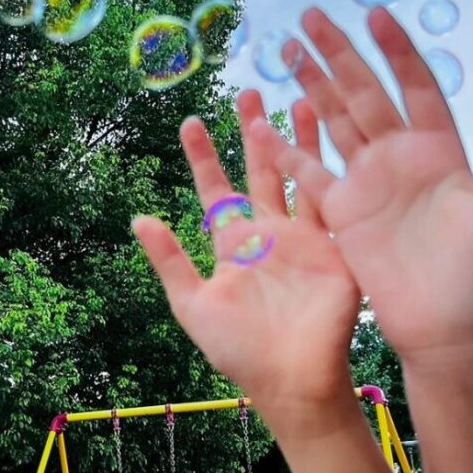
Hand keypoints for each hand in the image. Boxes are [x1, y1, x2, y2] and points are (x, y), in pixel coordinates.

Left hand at [133, 91, 359, 438]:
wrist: (292, 380)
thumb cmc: (239, 350)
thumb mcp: (193, 304)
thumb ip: (168, 261)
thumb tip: (137, 218)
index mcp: (232, 243)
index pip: (215, 189)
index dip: (203, 156)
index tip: (189, 122)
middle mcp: (267, 232)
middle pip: (258, 170)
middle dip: (253, 131)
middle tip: (248, 91)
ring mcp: (303, 237)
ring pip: (298, 174)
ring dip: (297, 138)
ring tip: (299, 97)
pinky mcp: (333, 247)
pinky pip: (329, 200)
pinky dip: (330, 169)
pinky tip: (335, 136)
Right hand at [260, 7, 472, 369]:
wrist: (448, 328)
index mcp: (440, 149)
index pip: (416, 86)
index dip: (397, 50)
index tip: (375, 14)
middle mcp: (400, 156)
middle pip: (364, 92)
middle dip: (338, 53)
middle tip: (310, 15)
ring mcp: (368, 182)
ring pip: (334, 121)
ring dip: (311, 86)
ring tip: (286, 50)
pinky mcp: (343, 211)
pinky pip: (309, 171)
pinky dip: (286, 147)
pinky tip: (264, 122)